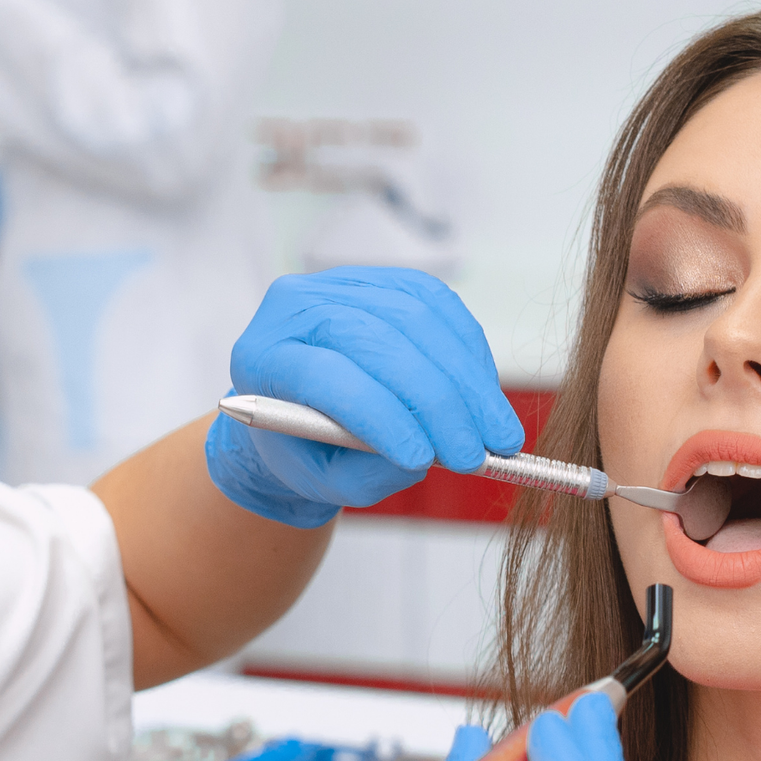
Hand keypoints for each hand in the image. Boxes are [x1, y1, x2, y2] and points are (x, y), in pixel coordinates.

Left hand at [205, 267, 523, 527]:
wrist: (301, 411)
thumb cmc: (307, 451)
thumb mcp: (326, 481)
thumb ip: (370, 473)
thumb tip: (429, 452)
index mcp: (263, 357)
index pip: (326, 375)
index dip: (380, 415)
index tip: (425, 459)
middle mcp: (296, 306)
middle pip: (379, 340)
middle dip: (438, 401)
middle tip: (479, 452)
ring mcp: (342, 282)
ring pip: (418, 319)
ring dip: (467, 380)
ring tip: (498, 433)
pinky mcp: (387, 279)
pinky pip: (441, 306)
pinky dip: (471, 353)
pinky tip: (485, 394)